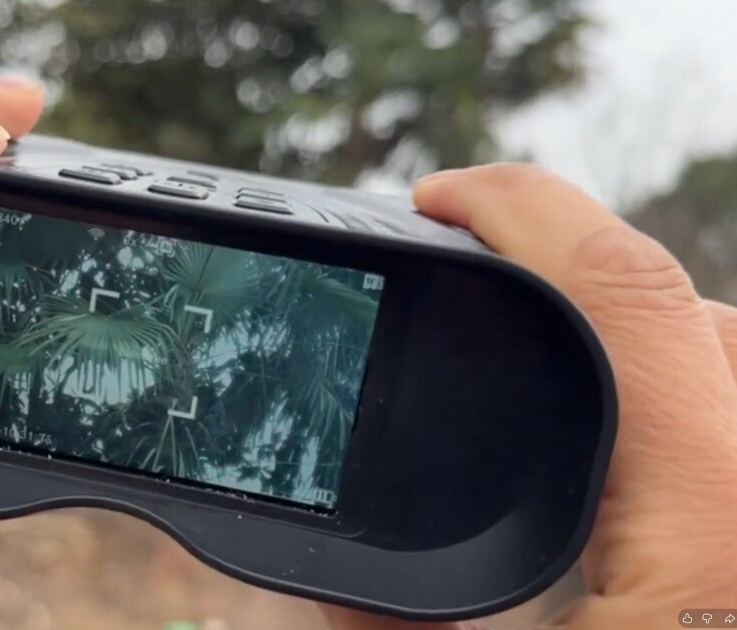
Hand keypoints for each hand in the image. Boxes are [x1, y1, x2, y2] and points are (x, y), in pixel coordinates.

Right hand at [321, 166, 736, 628]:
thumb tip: (330, 578)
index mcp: (706, 516)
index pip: (622, 287)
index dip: (518, 208)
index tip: (434, 198)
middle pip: (688, 303)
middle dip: (575, 258)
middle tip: (469, 270)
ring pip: (715, 353)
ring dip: (624, 326)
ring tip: (529, 343)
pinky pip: (717, 412)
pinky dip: (654, 388)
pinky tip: (597, 438)